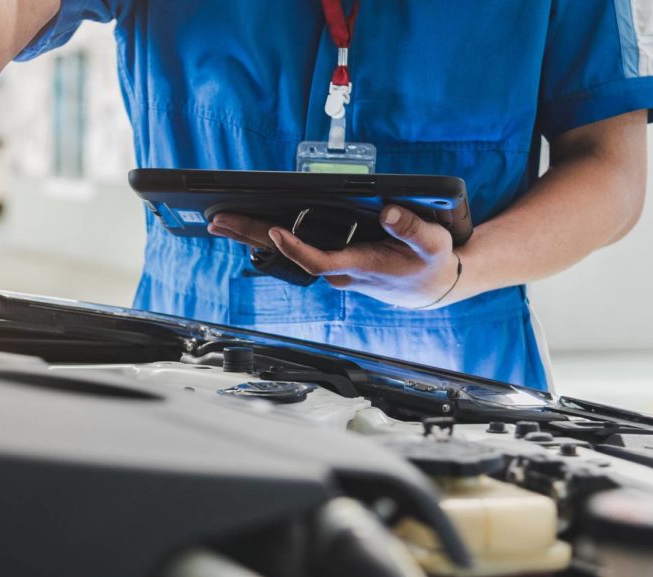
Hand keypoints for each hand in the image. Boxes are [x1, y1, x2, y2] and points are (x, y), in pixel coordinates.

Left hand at [208, 205, 460, 308]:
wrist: (431, 287)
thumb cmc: (431, 262)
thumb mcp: (433, 242)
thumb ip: (411, 228)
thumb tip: (388, 213)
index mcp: (358, 266)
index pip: (318, 261)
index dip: (295, 248)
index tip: (275, 232)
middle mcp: (338, 271)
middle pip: (286, 256)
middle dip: (251, 236)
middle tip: (219, 221)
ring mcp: (331, 268)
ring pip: (284, 253)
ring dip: (251, 236)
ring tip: (219, 221)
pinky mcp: (330, 262)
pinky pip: (293, 249)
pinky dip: (267, 238)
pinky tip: (245, 229)